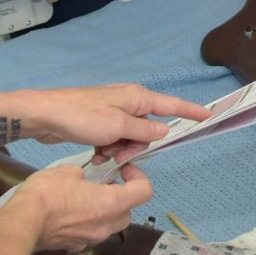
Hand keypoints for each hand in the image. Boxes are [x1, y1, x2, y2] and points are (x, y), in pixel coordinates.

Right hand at [8, 162, 152, 252]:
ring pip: (109, 225)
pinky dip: (86, 224)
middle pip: (128, 212)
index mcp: (111, 203)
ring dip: (104, 212)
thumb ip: (82, 174)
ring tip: (86, 198)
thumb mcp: (68, 170)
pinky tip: (70, 214)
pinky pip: (89, 234)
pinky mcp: (74, 246)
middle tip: (106, 184)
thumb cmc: (47, 195)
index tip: (125, 170)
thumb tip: (80, 178)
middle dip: (121, 197)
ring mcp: (90, 238)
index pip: (144, 192)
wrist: (23, 222)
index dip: (139, 177)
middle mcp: (105, 225)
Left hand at [22, 84, 210, 163]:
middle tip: (120, 152)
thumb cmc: (82, 116)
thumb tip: (165, 131)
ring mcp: (114, 113)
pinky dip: (108, 150)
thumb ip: (144, 131)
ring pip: (131, 138)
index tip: (209, 116)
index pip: (172, 105)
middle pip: (149, 129)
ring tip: (103, 154)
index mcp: (137, 98)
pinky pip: (115, 140)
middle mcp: (129, 103)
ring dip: (120, 150)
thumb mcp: (117, 126)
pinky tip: (97, 155)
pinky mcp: (100, 124)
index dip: (191, 111)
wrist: (46, 116)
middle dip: (138, 145)